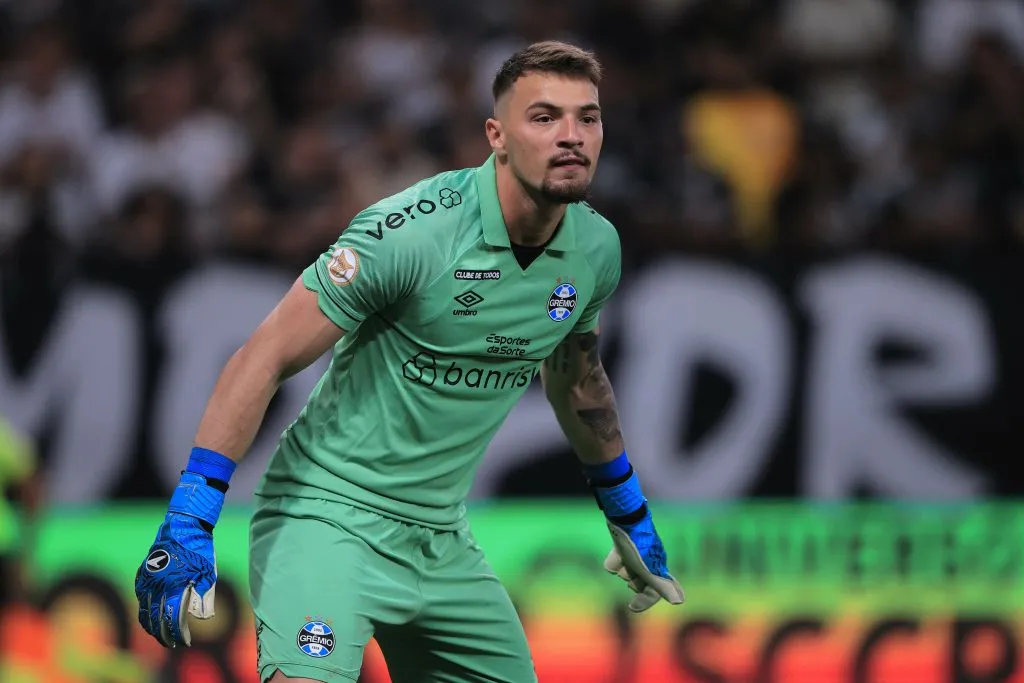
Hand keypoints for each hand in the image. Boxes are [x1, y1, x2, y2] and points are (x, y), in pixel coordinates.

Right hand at [134, 512, 217, 646]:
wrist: (183, 526)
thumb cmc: (199, 550)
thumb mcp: (208, 574)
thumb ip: (204, 596)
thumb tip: (201, 617)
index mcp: (174, 586)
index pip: (172, 618)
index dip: (177, 633)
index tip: (184, 642)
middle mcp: (157, 585)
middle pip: (155, 619)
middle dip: (163, 634)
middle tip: (171, 643)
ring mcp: (147, 580)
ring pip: (144, 611)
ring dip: (151, 626)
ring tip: (160, 635)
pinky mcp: (142, 574)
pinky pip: (140, 598)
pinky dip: (145, 611)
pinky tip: (151, 617)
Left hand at [604, 513, 683, 612]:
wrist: (625, 516)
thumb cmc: (638, 544)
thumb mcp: (648, 568)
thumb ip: (660, 586)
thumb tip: (679, 601)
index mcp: (657, 568)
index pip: (656, 591)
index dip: (646, 600)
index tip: (632, 606)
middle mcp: (647, 563)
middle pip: (638, 583)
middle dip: (632, 581)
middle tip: (630, 575)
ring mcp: (634, 554)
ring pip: (625, 572)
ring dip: (622, 568)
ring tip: (623, 557)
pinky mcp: (622, 546)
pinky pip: (614, 562)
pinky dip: (613, 560)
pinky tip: (614, 554)